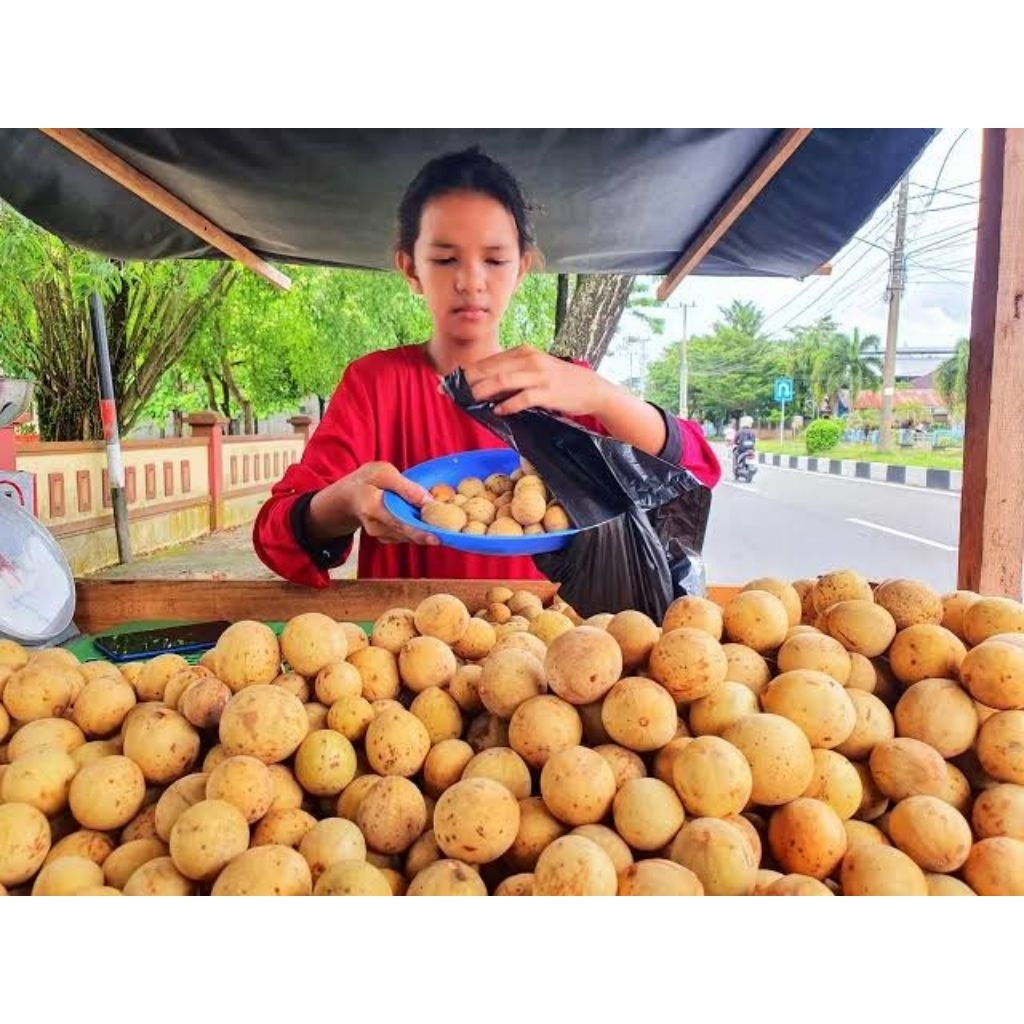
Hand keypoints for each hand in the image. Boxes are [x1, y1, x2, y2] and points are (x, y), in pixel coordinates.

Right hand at [308, 462, 439, 546]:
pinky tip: (428, 523)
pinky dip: (418, 530)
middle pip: (406, 533)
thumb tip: (428, 501)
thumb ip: (405, 486)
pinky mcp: (385, 537)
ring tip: (443, 526)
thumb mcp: (383, 472)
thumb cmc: (367, 480)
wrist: (349, 496)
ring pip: (408, 536)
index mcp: (372, 506)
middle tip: (449, 534)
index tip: (437, 537)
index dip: (418, 531)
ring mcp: (380, 534)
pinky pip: (406, 536)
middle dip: (428, 534)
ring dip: (425, 531)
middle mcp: (375, 526)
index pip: (398, 522)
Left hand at [463, 345, 606, 417]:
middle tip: (452, 392)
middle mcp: (529, 359)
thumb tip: (484, 384)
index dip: (468, 371)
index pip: (490, 360)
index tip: (450, 381)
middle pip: (492, 369)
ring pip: (504, 381)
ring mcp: (538, 375)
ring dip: (484, 391)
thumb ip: (512, 372)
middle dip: (469, 381)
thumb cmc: (558, 380)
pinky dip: (508, 405)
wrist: (589, 388)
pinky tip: (498, 410)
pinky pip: (523, 398)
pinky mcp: (547, 392)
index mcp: (523, 351)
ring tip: (471, 399)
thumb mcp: (534, 368)